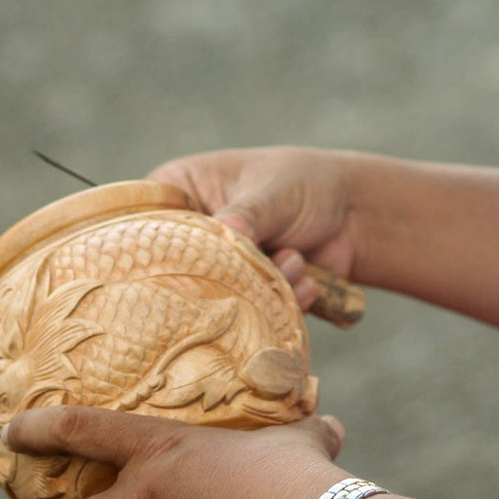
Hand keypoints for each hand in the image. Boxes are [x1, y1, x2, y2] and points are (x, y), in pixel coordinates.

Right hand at [148, 147, 357, 314]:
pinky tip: (306, 277)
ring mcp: (216, 267)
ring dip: (264, 284)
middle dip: (224, 273)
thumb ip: (247, 215)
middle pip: (177, 268)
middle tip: (254, 265)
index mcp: (180, 190)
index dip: (158, 245)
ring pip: (219, 296)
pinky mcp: (243, 297)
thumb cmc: (304, 184)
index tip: (185, 261)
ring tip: (293, 257)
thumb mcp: (272, 191)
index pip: (145, 221)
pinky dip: (282, 299)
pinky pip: (251, 314)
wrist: (354, 215)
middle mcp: (190, 233)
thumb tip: (225, 234)